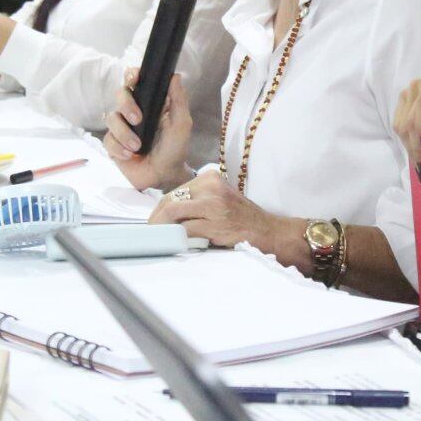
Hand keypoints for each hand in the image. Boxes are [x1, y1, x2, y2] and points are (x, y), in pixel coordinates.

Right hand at [105, 69, 192, 189]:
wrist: (165, 176)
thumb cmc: (175, 148)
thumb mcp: (181, 124)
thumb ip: (179, 100)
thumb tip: (174, 75)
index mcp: (150, 102)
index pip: (135, 82)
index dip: (131, 76)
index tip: (133, 79)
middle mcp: (133, 111)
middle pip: (119, 94)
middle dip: (126, 105)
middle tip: (137, 119)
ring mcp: (122, 128)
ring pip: (111, 118)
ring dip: (124, 133)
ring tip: (137, 147)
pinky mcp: (113, 145)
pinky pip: (108, 140)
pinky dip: (118, 148)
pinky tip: (129, 155)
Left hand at [151, 169, 302, 263]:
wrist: (269, 231)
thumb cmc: (243, 218)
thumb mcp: (220, 199)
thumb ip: (199, 200)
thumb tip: (168, 211)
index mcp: (211, 177)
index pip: (176, 191)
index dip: (160, 208)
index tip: (154, 221)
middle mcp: (211, 186)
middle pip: (170, 200)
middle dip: (156, 218)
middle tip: (151, 232)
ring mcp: (213, 204)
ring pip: (173, 213)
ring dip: (161, 227)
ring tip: (157, 237)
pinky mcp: (215, 223)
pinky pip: (185, 229)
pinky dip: (175, 237)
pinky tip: (173, 243)